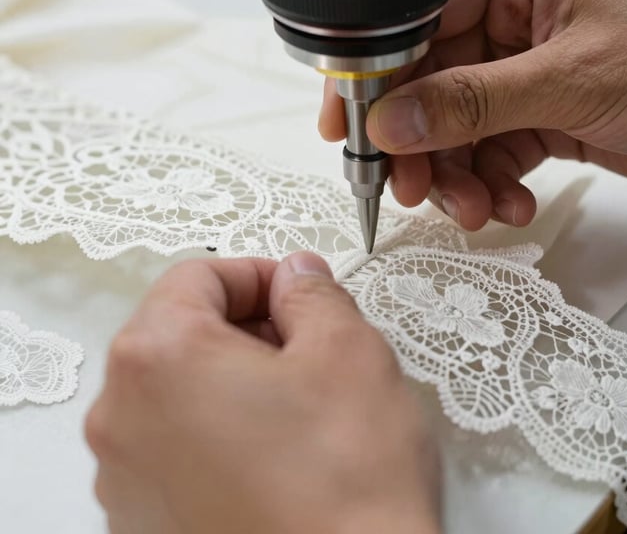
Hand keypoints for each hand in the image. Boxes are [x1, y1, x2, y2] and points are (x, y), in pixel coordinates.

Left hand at [86, 253, 440, 533]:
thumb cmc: (346, 484)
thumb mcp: (346, 349)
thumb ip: (312, 292)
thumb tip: (296, 276)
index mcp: (160, 358)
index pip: (198, 276)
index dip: (258, 275)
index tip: (297, 294)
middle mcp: (123, 419)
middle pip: (181, 333)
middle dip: (247, 327)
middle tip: (307, 346)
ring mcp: (127, 481)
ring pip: (179, 391)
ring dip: (235, 379)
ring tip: (300, 405)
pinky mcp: (146, 525)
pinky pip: (176, 447)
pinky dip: (220, 432)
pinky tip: (280, 454)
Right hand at [319, 0, 626, 229]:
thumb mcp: (572, 80)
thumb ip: (474, 101)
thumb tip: (395, 118)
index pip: (422, 17)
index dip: (379, 71)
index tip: (349, 121)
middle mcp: (517, 17)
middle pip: (433, 80)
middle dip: (420, 140)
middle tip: (409, 186)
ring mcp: (528, 69)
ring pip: (459, 125)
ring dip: (458, 173)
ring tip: (473, 208)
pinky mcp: (544, 113)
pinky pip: (493, 150)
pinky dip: (493, 183)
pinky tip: (511, 205)